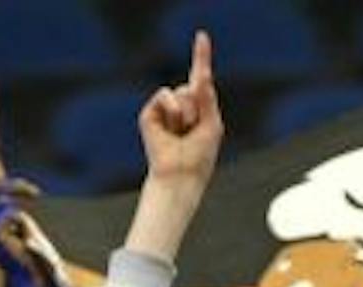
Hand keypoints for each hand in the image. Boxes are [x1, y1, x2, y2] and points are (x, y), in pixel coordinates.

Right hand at [139, 31, 221, 190]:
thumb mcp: (212, 123)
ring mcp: (164, 109)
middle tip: (194, 129)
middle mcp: (181, 105)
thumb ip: (208, 98)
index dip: (201, 57)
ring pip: (181, 91)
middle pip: (193, 85)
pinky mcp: (150, 113)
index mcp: (198, 108)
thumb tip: (202, 76)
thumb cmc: (200, 155)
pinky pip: (165, 95)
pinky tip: (172, 128)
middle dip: (199, 107)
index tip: (201, 36)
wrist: (181, 173)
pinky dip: (172, 110)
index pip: (199, 78)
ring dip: (187, 113)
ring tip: (183, 132)